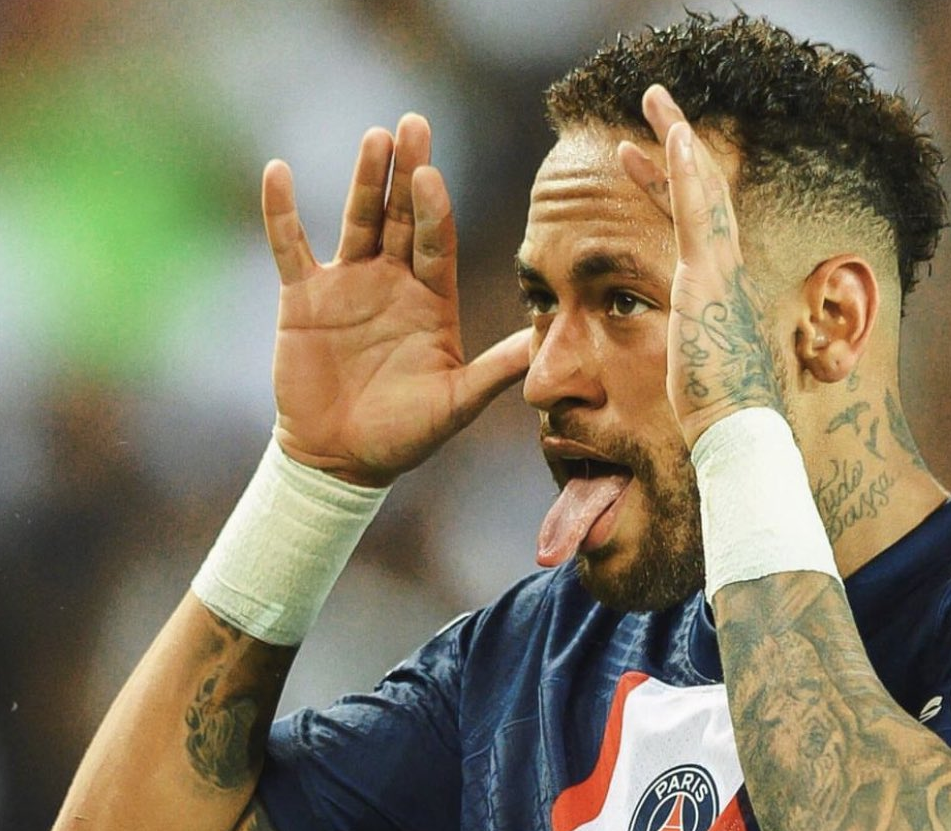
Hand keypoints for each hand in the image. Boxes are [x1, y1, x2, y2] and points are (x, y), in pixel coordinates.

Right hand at [263, 114, 530, 485]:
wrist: (343, 459)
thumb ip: (497, 369)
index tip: (433, 177)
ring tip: (375, 138)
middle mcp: (394, 282)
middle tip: (415, 125)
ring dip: (364, 181)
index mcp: (433, 300)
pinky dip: (281, 213)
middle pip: (403, 217)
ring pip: (357, 220)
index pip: (438, 243)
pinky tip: (278, 172)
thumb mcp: (457, 403)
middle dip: (408, 173)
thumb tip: (546, 341)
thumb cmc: (405, 435)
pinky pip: (290, 246)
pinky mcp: (303, 298)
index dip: (435, 211)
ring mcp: (348, 284)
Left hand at [621, 87, 783, 449]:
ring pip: (701, 190)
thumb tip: (664, 360)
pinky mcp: (709, 280)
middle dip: (678, 148)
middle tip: (655, 106)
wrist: (738, 433)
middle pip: (702, 195)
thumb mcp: (686, 376)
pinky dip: (687, 172)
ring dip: (679, 140)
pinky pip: (699, 214)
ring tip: (655, 99)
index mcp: (715, 293)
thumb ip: (677, 356)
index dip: (665, 188)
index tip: (637, 160)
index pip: (692, 226)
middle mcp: (724, 274)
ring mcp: (719, 273)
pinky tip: (674, 135)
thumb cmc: (715, 416)